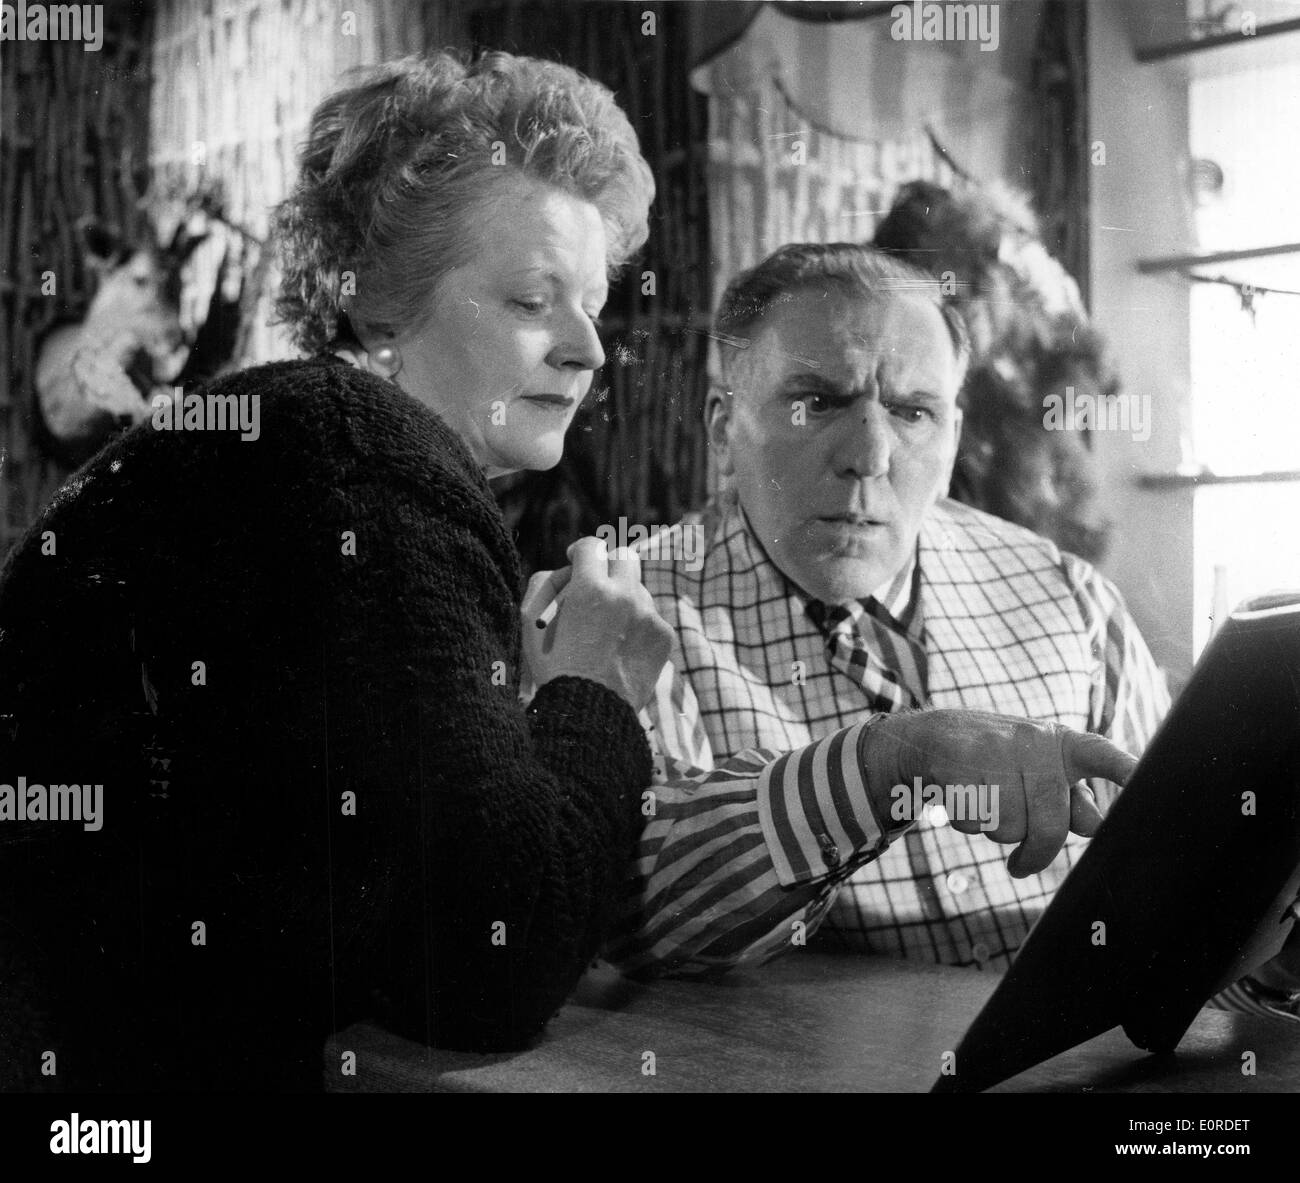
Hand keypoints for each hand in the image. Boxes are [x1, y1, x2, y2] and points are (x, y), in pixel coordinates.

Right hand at [520, 537, 672, 712]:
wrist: (588, 712)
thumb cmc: (553, 668)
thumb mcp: (531, 623)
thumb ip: (546, 583)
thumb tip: (567, 568)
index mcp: (590, 588)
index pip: (592, 546)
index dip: (581, 551)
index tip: (576, 560)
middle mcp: (625, 595)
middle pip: (625, 556)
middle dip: (609, 564)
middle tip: (597, 583)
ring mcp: (649, 615)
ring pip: (639, 589)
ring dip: (623, 599)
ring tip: (605, 631)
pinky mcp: (664, 636)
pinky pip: (652, 617)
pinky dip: (637, 626)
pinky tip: (621, 648)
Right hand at [865, 709, 1137, 877]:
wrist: (928, 737)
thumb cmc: (996, 761)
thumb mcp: (1037, 769)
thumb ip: (1069, 798)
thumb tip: (1094, 824)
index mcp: (1060, 744)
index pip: (1104, 755)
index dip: (1128, 772)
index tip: (1148, 784)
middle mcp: (1033, 744)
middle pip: (1051, 825)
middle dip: (1036, 853)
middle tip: (1022, 864)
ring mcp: (995, 752)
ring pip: (1009, 830)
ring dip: (995, 832)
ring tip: (984, 804)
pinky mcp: (960, 765)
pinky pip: (975, 822)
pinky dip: (968, 824)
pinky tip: (962, 798)